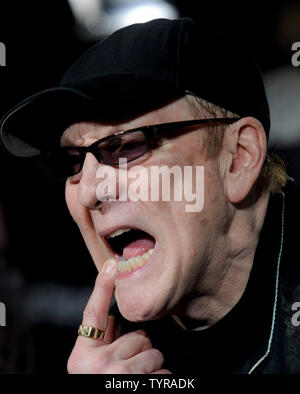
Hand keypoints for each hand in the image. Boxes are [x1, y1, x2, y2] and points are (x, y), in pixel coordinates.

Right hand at [67, 258, 170, 373]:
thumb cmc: (102, 382)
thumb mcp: (92, 367)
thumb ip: (102, 342)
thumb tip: (113, 317)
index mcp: (82, 357)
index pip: (93, 314)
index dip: (102, 288)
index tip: (111, 264)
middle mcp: (99, 365)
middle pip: (138, 337)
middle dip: (140, 350)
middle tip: (129, 367)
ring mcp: (120, 375)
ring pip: (154, 354)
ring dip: (151, 365)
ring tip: (138, 377)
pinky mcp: (141, 385)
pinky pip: (164, 373)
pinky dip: (159, 379)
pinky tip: (146, 383)